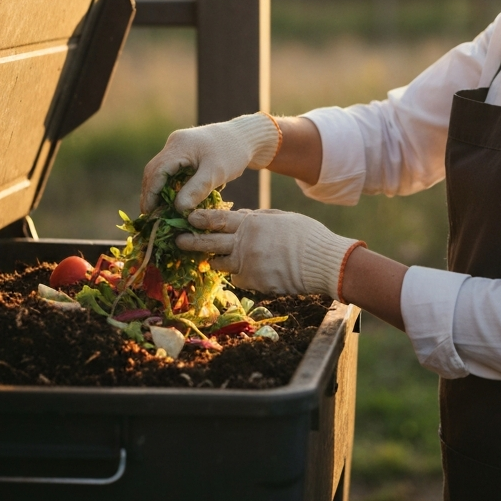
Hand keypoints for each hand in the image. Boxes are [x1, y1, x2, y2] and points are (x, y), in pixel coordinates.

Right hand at [140, 113, 280, 212]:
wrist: (247, 137)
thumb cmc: (233, 153)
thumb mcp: (216, 173)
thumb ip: (196, 189)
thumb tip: (178, 209)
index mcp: (179, 146)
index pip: (157, 172)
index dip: (150, 194)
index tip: (149, 213)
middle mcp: (175, 144)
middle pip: (154, 171)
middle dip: (151, 193)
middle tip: (151, 215)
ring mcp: (179, 146)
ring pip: (162, 171)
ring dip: (159, 190)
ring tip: (159, 211)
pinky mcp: (186, 152)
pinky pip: (172, 170)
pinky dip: (170, 184)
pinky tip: (173, 199)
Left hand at [175, 208, 364, 298]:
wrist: (322, 262)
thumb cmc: (307, 236)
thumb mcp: (282, 218)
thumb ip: (259, 218)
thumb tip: (243, 217)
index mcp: (252, 223)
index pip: (219, 219)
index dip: (201, 218)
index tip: (188, 217)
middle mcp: (245, 243)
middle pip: (210, 242)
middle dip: (191, 241)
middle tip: (178, 241)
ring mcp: (247, 264)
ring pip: (220, 263)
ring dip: (214, 261)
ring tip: (209, 260)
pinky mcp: (254, 283)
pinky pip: (238, 279)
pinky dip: (240, 275)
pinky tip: (249, 273)